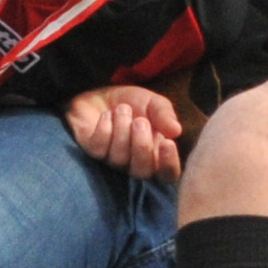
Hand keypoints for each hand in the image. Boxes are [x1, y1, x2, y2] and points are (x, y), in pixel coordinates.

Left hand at [65, 83, 185, 177]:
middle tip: (140, 121)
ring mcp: (111, 159)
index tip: (167, 143)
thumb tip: (176, 131)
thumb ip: (165, 114)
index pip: (167, 174)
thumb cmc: (133, 103)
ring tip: (123, 109)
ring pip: (119, 158)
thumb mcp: (153, 102)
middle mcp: (133, 163)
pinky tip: (107, 115)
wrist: (102, 93)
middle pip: (141, 171)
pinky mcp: (91, 151)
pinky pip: (99, 148)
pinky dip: (104, 128)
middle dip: (142, 146)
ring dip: (122, 130)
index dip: (169, 164)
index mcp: (155, 155)